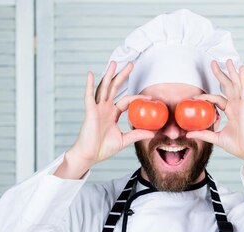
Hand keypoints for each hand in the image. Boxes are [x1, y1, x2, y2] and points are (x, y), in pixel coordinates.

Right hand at [55, 62, 155, 178]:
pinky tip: (90, 74)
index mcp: (112, 114)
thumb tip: (153, 133)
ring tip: (114, 63)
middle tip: (130, 64)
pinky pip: (89, 97)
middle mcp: (105, 108)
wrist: (90, 156)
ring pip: (104, 88)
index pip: (126, 101)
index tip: (150, 97)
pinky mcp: (90, 112)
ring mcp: (97, 109)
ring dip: (108, 75)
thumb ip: (137, 134)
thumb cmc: (103, 148)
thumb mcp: (124, 140)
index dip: (137, 97)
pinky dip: (89, 85)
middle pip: (115, 88)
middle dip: (122, 76)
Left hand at [185, 60, 243, 179]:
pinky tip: (241, 69)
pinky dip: (243, 79)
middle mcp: (237, 106)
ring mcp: (242, 105)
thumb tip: (188, 134)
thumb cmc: (238, 146)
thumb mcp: (217, 138)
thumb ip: (204, 134)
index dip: (206, 96)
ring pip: (235, 85)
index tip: (194, 97)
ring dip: (231, 72)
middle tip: (213, 63)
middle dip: (220, 74)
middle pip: (227, 86)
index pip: (217, 99)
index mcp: (231, 112)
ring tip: (227, 60)